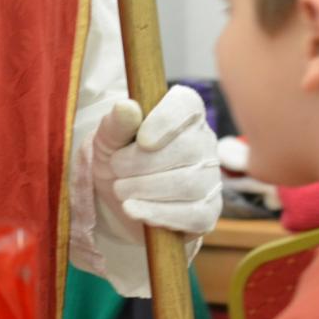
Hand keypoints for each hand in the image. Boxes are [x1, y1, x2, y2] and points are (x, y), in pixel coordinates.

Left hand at [91, 85, 222, 238]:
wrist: (119, 201)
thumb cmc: (119, 159)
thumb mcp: (108, 140)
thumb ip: (115, 124)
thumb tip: (126, 107)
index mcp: (184, 112)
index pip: (188, 104)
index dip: (165, 121)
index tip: (142, 140)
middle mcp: (204, 140)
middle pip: (186, 149)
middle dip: (141, 162)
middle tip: (116, 168)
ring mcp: (210, 177)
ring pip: (188, 183)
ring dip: (144, 188)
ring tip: (120, 189)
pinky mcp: (208, 210)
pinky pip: (192, 214)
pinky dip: (156, 213)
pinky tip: (132, 209)